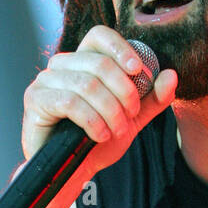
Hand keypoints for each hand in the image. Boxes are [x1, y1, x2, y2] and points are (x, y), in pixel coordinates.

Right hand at [22, 24, 176, 180]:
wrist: (74, 171)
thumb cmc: (98, 141)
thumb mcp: (133, 119)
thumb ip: (153, 99)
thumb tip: (172, 74)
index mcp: (83, 61)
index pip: (100, 35)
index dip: (121, 48)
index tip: (138, 70)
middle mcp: (62, 65)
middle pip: (99, 63)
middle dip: (124, 92)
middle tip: (132, 115)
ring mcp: (45, 81)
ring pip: (87, 84)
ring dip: (110, 111)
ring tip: (117, 130)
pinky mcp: (35, 100)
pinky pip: (70, 102)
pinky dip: (92, 120)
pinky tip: (99, 135)